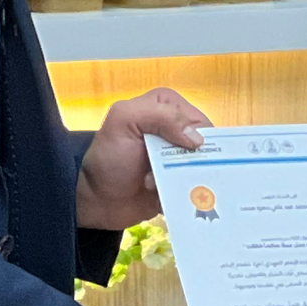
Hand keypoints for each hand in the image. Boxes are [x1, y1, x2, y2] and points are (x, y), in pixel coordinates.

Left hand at [76, 88, 210, 230]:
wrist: (99, 200)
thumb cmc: (108, 158)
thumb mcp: (123, 121)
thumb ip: (160, 116)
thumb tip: (197, 138)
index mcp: (167, 106)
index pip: (200, 121)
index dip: (193, 140)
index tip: (170, 154)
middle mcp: (178, 128)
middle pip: (208, 147)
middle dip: (189, 163)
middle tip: (165, 172)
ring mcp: (181, 155)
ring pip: (206, 168)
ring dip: (185, 180)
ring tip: (160, 185)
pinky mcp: (182, 179)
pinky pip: (200, 186)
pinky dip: (186, 193)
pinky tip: (164, 195)